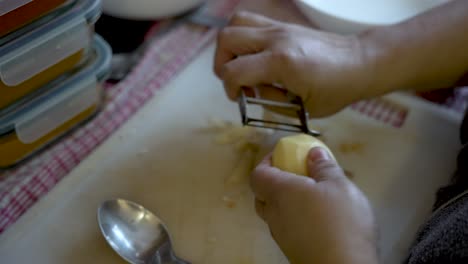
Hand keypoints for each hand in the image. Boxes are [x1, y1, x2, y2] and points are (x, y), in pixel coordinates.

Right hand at [214, 12, 375, 116]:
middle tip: (236, 79)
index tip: (240, 98)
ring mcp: (279, 27)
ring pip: (235, 22)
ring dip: (230, 45)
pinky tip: (255, 54)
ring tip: (241, 63)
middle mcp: (275, 39)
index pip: (234, 71)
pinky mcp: (283, 24)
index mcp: (281, 62)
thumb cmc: (337, 89)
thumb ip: (270, 101)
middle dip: (222, 63)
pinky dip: (243, 36)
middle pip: (226, 39)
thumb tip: (251, 93)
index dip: (229, 89)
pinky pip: (251, 20)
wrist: (361, 61)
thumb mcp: (303, 108)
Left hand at [251, 148, 377, 263]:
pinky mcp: (291, 250)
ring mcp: (281, 235)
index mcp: (280, 193)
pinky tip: (316, 219)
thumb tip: (313, 152)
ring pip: (273, 214)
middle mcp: (274, 214)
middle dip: (273, 182)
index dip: (265, 162)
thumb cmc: (341, 221)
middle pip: (261, 195)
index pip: (257, 175)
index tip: (282, 155)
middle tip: (295, 175)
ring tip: (310, 196)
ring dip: (284, 202)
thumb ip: (324, 167)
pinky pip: (286, 228)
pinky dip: (294, 218)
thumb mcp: (340, 186)